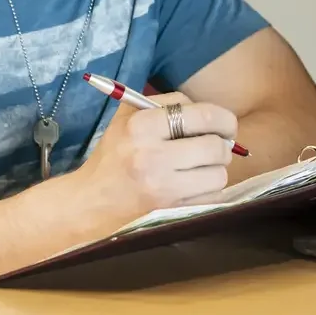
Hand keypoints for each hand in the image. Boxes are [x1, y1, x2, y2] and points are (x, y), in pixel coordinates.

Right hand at [70, 91, 238, 230]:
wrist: (89, 201)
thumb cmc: (114, 153)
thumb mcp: (130, 116)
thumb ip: (168, 103)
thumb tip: (209, 110)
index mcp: (142, 125)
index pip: (202, 115)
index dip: (223, 118)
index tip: (226, 125)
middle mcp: (152, 156)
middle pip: (214, 146)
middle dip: (223, 144)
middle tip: (219, 144)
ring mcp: (161, 188)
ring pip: (218, 174)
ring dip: (217, 169)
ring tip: (204, 166)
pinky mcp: (167, 211)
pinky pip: (211, 197)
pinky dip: (210, 189)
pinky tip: (197, 184)